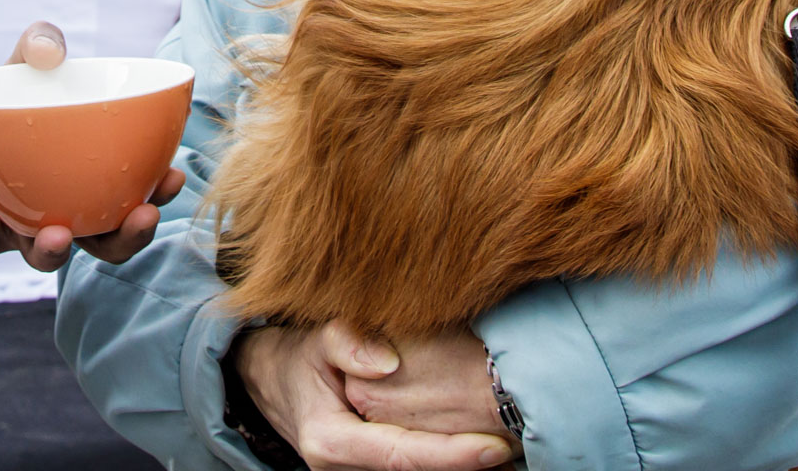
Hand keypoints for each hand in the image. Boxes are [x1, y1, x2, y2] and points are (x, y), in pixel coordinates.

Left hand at [0, 21, 187, 270]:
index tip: (175, 175)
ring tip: (55, 236)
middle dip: (128, 238)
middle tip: (142, 216)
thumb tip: (51, 49)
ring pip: (44, 257)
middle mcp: (62, 217)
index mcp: (90, 185)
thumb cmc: (3, 109)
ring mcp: (19, 232)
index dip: (161, 195)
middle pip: (105, 244)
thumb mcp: (24, 71)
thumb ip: (39, 48)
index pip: (134, 200)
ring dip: (53, 252)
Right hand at [232, 321, 516, 470]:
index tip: (496, 447)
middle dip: (468, 467)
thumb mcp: (316, 340)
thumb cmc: (304, 360)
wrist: (278, 385)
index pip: (401, 457)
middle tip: (519, 446)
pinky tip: (480, 452)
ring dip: (461, 469)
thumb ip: (347, 342)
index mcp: (331, 443)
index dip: (451, 456)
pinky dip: (447, 464)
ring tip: (512, 450)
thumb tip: (390, 361)